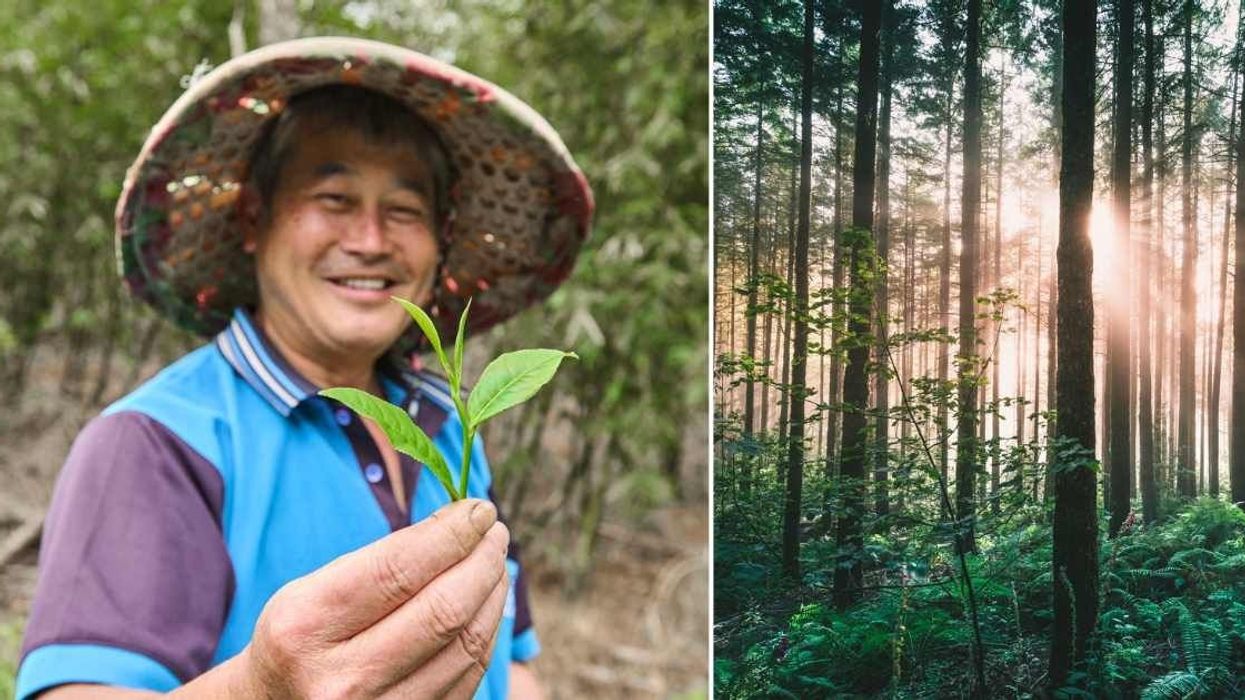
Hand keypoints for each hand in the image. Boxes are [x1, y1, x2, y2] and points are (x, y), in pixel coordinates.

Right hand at [241, 499, 509, 698]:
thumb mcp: (311, 591)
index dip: (451, 534)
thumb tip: (461, 523)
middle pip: (442, 610)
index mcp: (305, 627)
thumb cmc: (300, 637)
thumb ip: (380, 561)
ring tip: (496, 561)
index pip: (398, 569)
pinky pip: (468, 675)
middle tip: (494, 531)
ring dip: (492, 593)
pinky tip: (487, 602)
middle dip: (482, 561)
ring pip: (465, 645)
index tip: (478, 509)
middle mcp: (341, 680)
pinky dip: (486, 630)